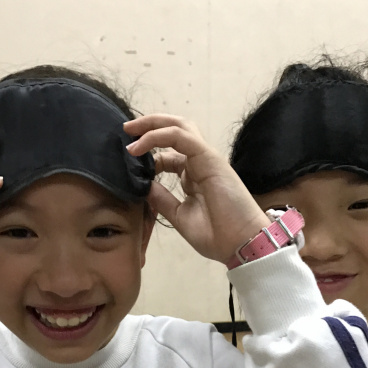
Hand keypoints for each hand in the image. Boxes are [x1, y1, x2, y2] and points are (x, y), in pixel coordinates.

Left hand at [124, 115, 268, 266]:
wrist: (241, 243)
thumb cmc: (217, 235)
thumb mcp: (180, 216)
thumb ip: (162, 200)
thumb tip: (143, 186)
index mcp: (193, 178)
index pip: (168, 156)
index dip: (147, 155)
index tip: (127, 162)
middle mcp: (199, 164)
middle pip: (174, 131)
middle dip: (149, 126)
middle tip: (126, 131)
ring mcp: (205, 159)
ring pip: (178, 127)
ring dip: (152, 124)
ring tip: (130, 130)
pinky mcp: (209, 158)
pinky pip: (181, 137)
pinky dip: (158, 137)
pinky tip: (140, 146)